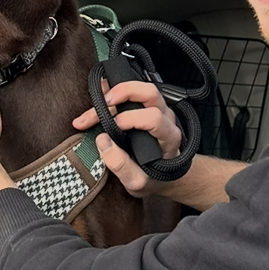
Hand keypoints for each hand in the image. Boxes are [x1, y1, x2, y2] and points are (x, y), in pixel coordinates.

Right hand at [72, 79, 183, 196]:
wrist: (163, 177)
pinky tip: (102, 94)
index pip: (152, 118)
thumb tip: (102, 141)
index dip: (128, 120)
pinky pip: (134, 90)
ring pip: (143, 87)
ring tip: (100, 99)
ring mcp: (158, 109)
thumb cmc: (152, 178)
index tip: (107, 131)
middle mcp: (166, 118)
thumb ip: (121, 166)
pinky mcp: (148, 106)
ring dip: (119, 89)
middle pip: (150, 93)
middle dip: (124, 92)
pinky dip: (116, 89)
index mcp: (168, 136)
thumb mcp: (137, 182)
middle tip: (103, 102)